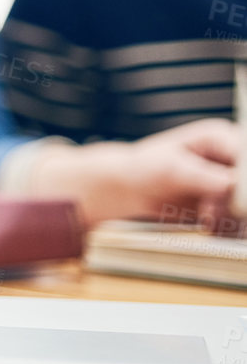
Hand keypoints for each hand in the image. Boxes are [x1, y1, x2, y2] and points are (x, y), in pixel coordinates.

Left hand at [29, 119, 238, 227]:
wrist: (129, 190)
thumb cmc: (144, 169)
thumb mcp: (170, 169)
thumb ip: (203, 176)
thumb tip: (232, 184)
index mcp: (220, 137)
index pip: (245, 154)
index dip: (244, 177)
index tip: (232, 194)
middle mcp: (231, 158)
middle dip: (237, 201)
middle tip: (211, 213)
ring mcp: (232, 182)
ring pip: (245, 204)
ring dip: (231, 216)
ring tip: (205, 219)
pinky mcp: (228, 203)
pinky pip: (239, 219)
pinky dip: (228, 226)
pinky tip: (209, 227)